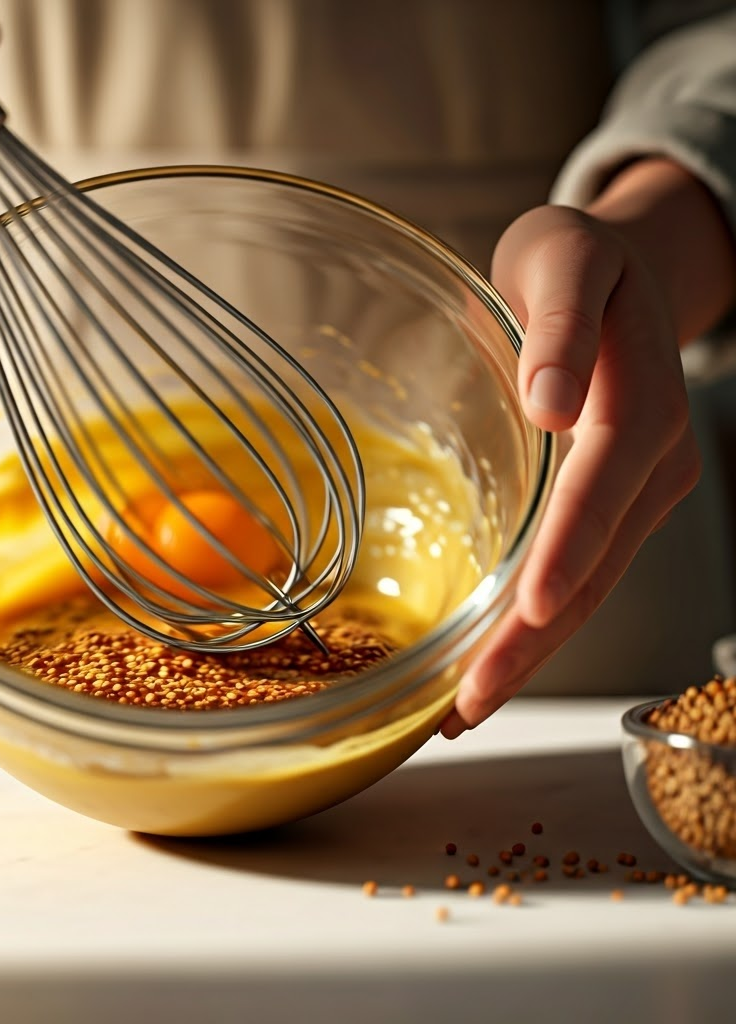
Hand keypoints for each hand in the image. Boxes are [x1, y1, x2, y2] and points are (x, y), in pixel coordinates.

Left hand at [441, 202, 700, 737]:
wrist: (616, 268)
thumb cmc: (579, 261)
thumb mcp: (564, 262)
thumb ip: (560, 329)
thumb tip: (552, 403)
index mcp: (641, 405)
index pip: (603, 488)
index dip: (567, 550)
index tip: (526, 607)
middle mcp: (651, 465)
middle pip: (593, 565)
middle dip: (531, 640)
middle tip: (467, 704)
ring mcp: (636, 495)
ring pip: (586, 588)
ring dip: (528, 653)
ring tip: (464, 709)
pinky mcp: (611, 509)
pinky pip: (576, 575)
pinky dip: (532, 627)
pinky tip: (489, 660)